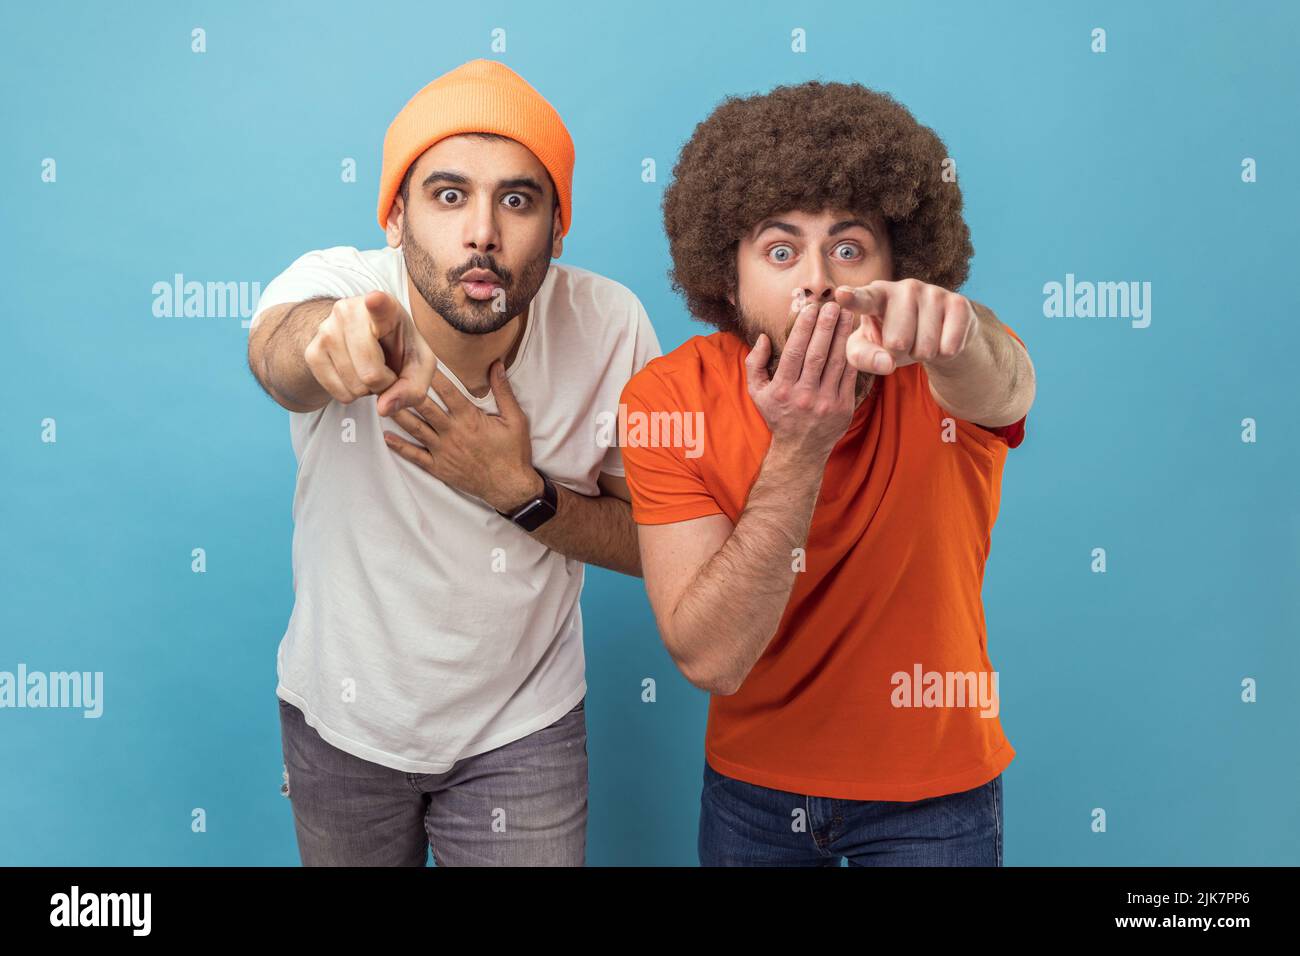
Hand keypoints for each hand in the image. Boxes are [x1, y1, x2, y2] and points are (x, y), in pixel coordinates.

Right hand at [303, 290, 435, 416]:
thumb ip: (414, 388)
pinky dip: (351, 394)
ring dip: (368, 389)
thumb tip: (383, 408)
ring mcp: (326, 330)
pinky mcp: (311, 350)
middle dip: (385, 383)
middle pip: (371, 374)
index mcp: (385, 306)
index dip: (377, 304)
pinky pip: (339, 393)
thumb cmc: (400, 348)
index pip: (379, 304)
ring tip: (370, 367)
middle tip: (387, 368)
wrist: (368, 340)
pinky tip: (355, 373)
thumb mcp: (420, 365)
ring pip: (354, 387)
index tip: (374, 299)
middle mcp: (350, 311)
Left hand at [383, 361, 541, 511]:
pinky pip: (416, 456)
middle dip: (406, 392)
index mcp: (469, 418)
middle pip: (424, 407)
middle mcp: (452, 432)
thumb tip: (497, 365)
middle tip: (390, 377)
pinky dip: (400, 447)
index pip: (446, 390)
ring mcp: (443, 451)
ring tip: (381, 402)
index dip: (432, 374)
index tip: (419, 359)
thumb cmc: (513, 452)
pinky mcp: (439, 467)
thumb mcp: (515, 419)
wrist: (510, 487)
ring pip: (415, 429)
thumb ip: (503, 391)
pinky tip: (387, 438)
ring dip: (398, 415)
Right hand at [744, 299, 857, 463]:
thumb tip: (763, 337)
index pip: (794, 353)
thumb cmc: (778, 415)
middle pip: (817, 355)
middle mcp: (804, 396)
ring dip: (843, 336)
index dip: (803, 328)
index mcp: (783, 390)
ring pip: (836, 363)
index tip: (810, 308)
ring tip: (848, 314)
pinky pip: (849, 377)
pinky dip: (853, 355)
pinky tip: (855, 337)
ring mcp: (825, 403)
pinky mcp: (843, 408)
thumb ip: (754, 363)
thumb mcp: (757, 392)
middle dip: (826, 327)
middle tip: (833, 305)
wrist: (800, 449)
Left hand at [835, 279, 976, 374]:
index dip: (852, 298)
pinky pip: (949, 346)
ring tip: (921, 340)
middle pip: (897, 342)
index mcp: (876, 295)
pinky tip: (942, 339)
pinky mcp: (958, 303)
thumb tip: (887, 363)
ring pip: (925, 347)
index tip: (841, 295)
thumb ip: (863, 357)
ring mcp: (933, 292)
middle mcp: (904, 287)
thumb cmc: (891, 339)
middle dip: (899, 354)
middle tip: (902, 343)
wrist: (936, 333)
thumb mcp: (868, 350)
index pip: (863, 299)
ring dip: (922, 354)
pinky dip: (945, 353)